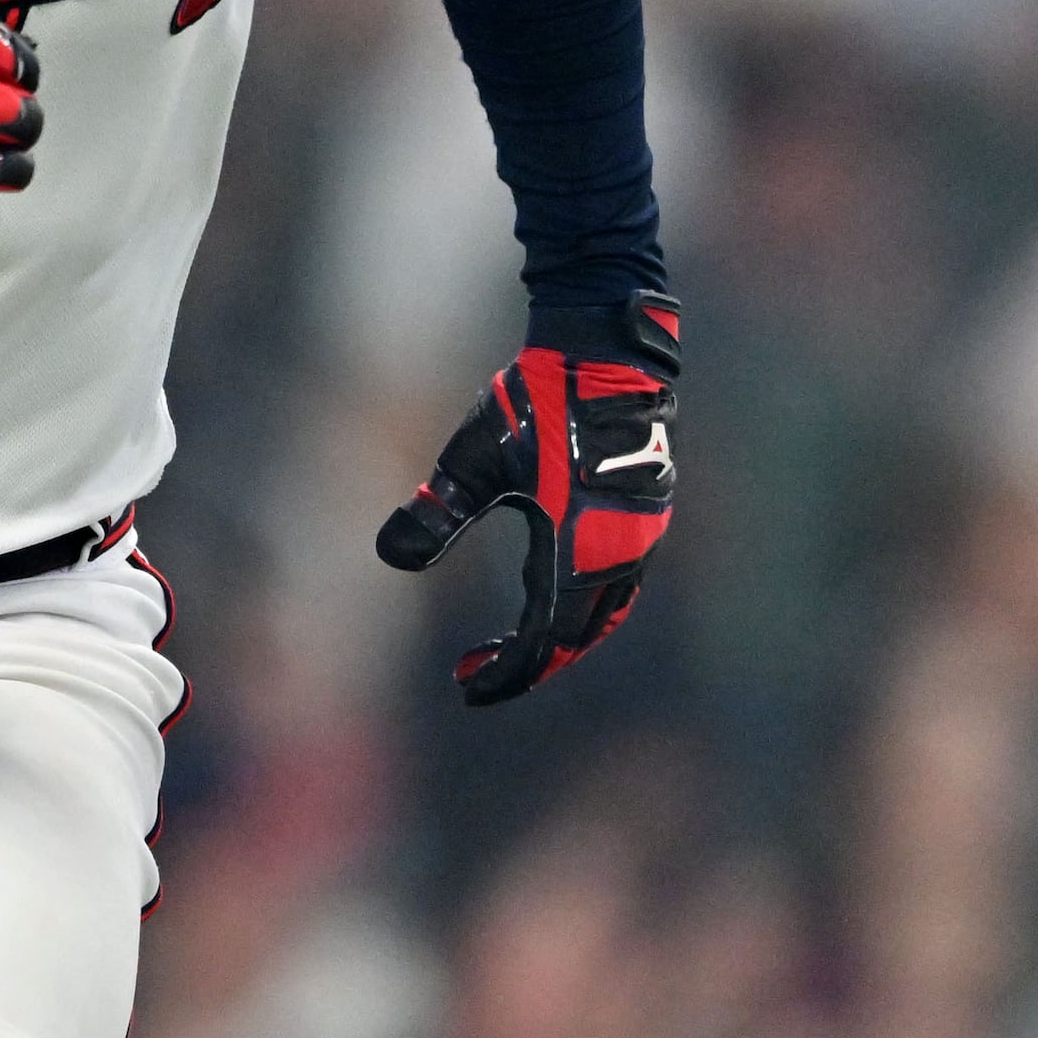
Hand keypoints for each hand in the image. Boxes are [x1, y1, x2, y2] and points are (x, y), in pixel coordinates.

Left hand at [375, 300, 680, 705]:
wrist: (604, 350)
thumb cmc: (536, 400)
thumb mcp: (475, 457)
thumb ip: (437, 512)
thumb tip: (389, 558)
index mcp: (577, 546)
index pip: (543, 639)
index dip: (506, 672)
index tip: (466, 687)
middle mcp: (619, 550)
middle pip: (577, 635)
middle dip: (528, 662)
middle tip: (476, 673)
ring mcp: (642, 533)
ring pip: (604, 611)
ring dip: (560, 636)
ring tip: (514, 646)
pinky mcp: (648, 512)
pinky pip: (620, 580)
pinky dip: (585, 604)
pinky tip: (553, 591)